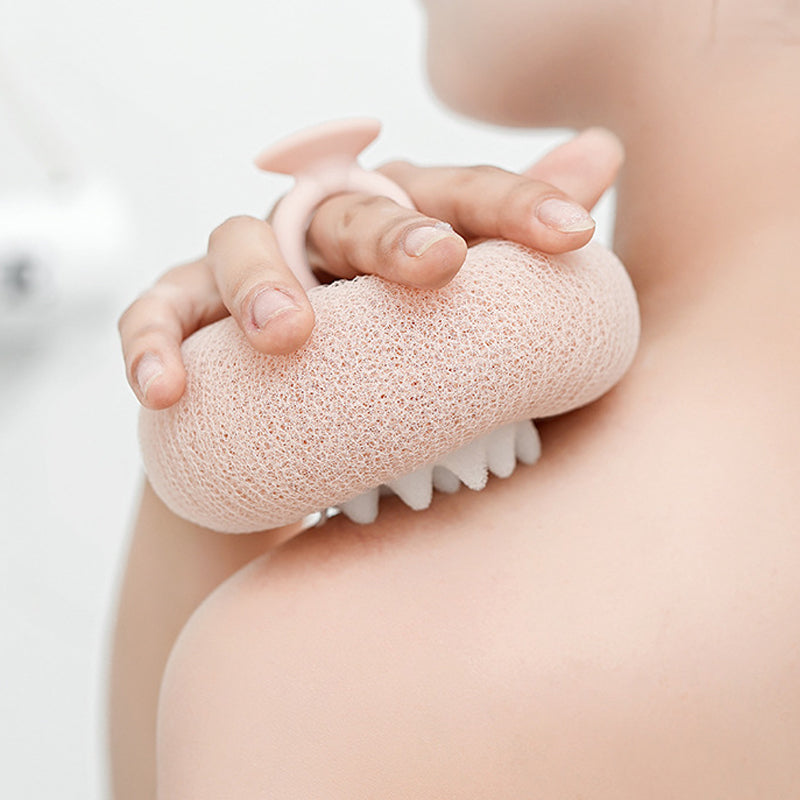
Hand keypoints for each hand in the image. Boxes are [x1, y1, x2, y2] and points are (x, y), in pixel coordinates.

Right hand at [119, 127, 623, 408]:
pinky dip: (152, 344)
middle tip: (433, 266)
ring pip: (238, 245)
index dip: (514, 207)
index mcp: (393, 221)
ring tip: (286, 333)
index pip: (455, 195)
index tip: (572, 234)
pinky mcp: (187, 318)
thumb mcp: (461, 308)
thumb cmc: (389, 359)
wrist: (299, 430)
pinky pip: (157, 315)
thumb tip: (601, 155)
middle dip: (387, 234)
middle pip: (348, 208)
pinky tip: (166, 387)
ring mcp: (250, 270)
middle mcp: (319, 232)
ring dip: (260, 282)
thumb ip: (516, 237)